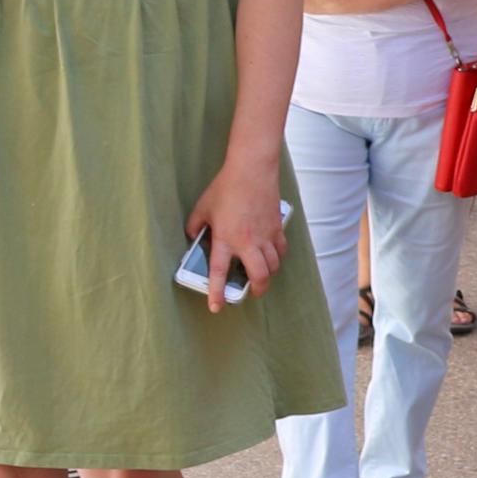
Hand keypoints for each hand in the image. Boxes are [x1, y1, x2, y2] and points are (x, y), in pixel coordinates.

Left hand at [184, 166, 286, 313]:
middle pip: (259, 276)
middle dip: (257, 290)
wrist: (252, 170)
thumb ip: (196, 226)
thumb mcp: (202, 208)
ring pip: (273, 265)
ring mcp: (266, 235)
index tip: (216, 307)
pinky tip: (272, 255)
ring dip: (268, 274)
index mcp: (226, 239)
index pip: (219, 272)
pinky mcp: (277, 227)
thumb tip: (194, 236)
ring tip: (261, 275)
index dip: (216, 292)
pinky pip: (281, 249)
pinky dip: (277, 256)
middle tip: (252, 292)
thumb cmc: (226, 188)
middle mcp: (248, 242)